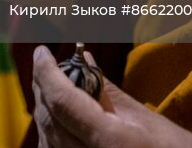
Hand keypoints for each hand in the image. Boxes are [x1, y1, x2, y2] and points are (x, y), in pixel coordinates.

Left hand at [31, 46, 191, 147]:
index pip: (62, 100)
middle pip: (50, 119)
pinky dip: (53, 134)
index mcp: (109, 142)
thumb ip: (108, 92)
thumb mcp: (149, 121)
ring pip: (47, 140)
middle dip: (44, 88)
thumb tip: (86, 60)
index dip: (47, 72)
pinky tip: (62, 119)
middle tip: (47, 64)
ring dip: (47, 111)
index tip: (42, 52)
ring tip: (54, 87)